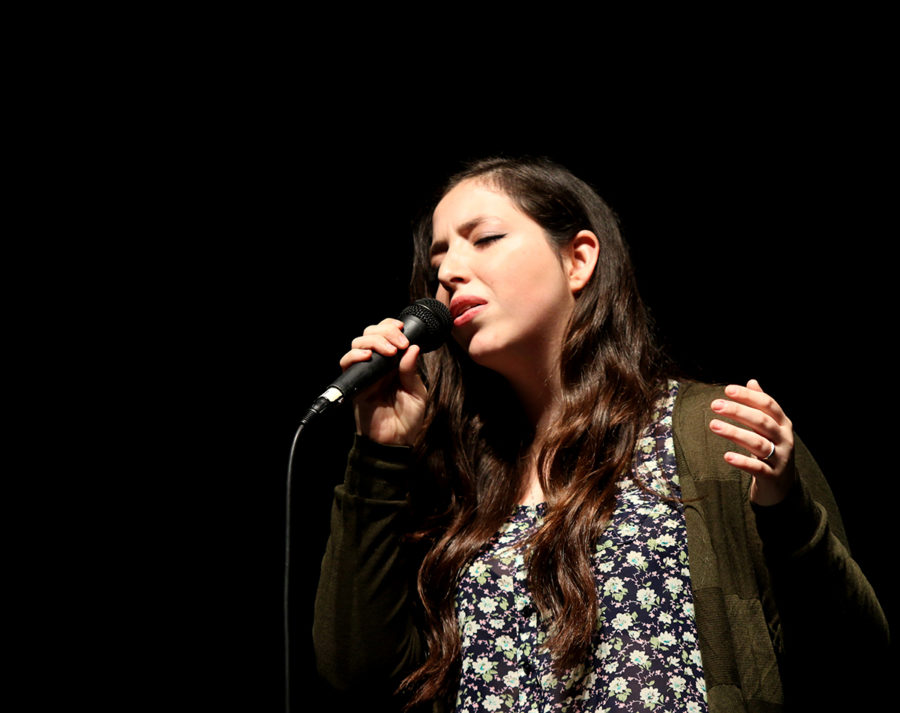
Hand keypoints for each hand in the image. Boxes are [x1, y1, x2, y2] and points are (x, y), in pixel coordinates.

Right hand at [339, 318, 427, 445]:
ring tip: (389, 351)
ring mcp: (366, 374)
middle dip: (385, 331)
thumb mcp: (417, 392)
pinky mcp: (355, 384)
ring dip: (374, 341)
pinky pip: (347, 363)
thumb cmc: (408, 419)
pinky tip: (369, 357)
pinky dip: (355, 355)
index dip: (391, 327)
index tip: (402, 329)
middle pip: (371, 334)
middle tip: (399, 342)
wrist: (396, 442)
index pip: (387, 335)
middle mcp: (378, 365)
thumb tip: (412, 347)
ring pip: (358, 344)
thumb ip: (411, 370)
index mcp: (394, 364)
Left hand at [708, 379, 795, 505]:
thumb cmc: (772, 449)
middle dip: (738, 411)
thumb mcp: (769, 427)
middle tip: (715, 404)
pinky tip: (726, 456)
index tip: (727, 389)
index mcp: (783, 424)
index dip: (748, 396)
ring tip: (713, 425)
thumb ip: (762, 406)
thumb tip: (752, 381)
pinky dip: (742, 462)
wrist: (782, 486)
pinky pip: (757, 468)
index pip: (767, 405)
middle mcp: (784, 439)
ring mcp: (780, 458)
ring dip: (735, 433)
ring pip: (758, 443)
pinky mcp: (772, 476)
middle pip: (761, 421)